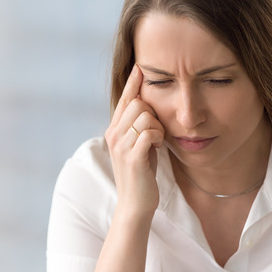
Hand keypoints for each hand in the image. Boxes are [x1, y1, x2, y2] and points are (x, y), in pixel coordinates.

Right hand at [104, 64, 164, 220]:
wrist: (135, 204)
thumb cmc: (141, 174)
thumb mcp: (139, 145)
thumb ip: (140, 127)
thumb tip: (148, 108)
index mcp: (114, 130)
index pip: (124, 99)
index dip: (133, 82)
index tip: (141, 67)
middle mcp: (113, 135)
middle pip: (138, 103)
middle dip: (153, 113)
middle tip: (156, 133)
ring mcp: (121, 146)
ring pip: (145, 116)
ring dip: (158, 127)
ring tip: (156, 142)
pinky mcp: (132, 157)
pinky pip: (149, 133)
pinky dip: (157, 137)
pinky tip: (156, 148)